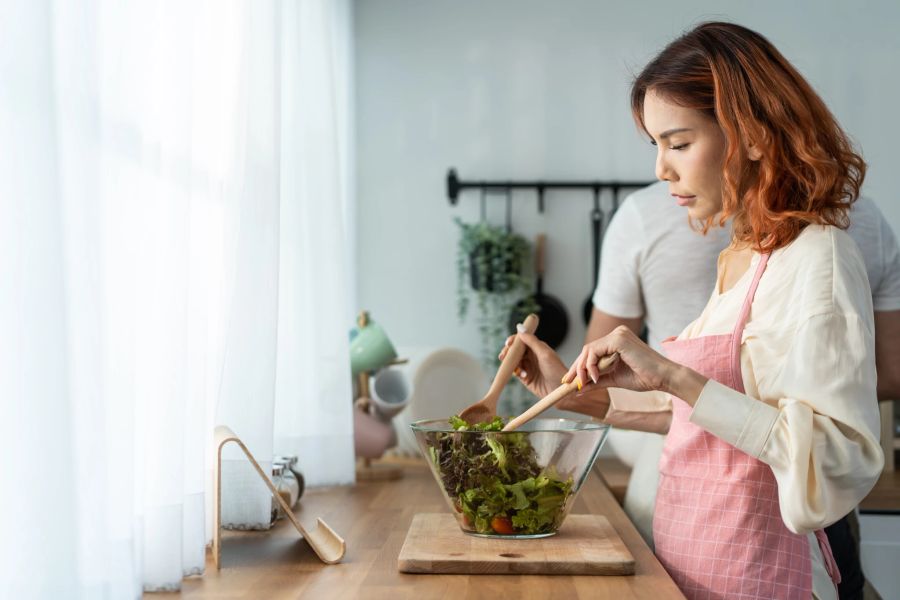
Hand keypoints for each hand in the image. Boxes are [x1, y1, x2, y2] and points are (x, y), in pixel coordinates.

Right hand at [498, 331, 566, 398]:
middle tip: (503, 356)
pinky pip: (516, 372)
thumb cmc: (556, 370)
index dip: (513, 340)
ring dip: (511, 363)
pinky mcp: (526, 378)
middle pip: (515, 350)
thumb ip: (531, 341)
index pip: (521, 340)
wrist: (560, 390)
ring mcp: (528, 367)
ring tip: (515, 368)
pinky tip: (523, 375)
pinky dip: (516, 372)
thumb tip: (520, 327)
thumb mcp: (544, 353)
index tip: (508, 343)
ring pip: (513, 361)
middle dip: (508, 352)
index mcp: (537, 347)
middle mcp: (531, 356)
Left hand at [564, 326, 706, 402]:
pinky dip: (591, 366)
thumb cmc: (645, 377)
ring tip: (583, 383)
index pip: (592, 352)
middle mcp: (617, 334)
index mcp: (617, 341)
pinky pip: (595, 351)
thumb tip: (578, 389)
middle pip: (588, 350)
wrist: (664, 378)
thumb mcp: (615, 379)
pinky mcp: (618, 339)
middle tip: (568, 383)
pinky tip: (594, 378)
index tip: (570, 380)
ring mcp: (618, 335)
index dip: (579, 366)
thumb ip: (597, 381)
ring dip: (582, 369)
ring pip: (589, 350)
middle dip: (576, 368)